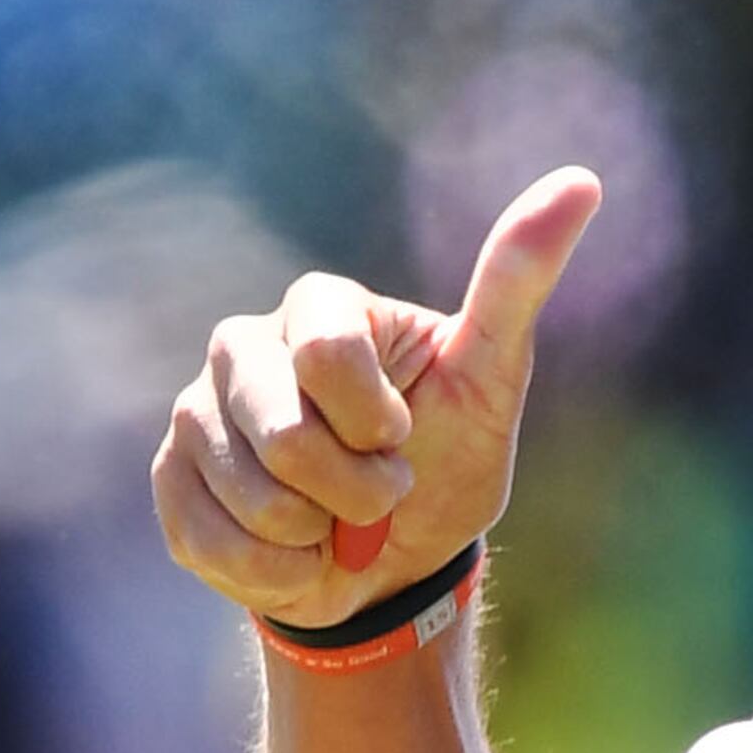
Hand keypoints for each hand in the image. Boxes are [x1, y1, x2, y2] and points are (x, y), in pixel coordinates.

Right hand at [149, 168, 600, 628]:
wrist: (392, 565)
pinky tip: (298, 552)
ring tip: (334, 520)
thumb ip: (519, 281)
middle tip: (380, 492)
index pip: (327, 357)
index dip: (374, 423)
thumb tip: (582, 182)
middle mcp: (240, 345)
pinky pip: (214, 542)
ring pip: (252, 497)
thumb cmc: (443, 460)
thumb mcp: (492, 377)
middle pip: (284, 435)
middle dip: (356, 491)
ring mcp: (195, 412)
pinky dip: (278, 570)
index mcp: (317, 306)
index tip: (402, 437)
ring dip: (319, 535)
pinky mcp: (169, 482)